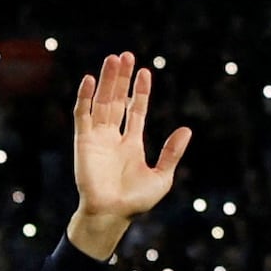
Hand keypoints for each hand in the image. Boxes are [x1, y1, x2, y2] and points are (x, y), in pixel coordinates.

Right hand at [67, 50, 191, 258]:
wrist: (112, 214)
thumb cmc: (136, 201)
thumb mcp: (162, 176)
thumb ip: (172, 152)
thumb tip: (187, 129)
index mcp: (132, 144)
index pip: (135, 110)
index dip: (140, 91)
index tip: (145, 72)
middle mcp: (113, 137)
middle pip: (117, 100)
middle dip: (122, 78)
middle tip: (126, 56)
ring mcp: (97, 137)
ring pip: (102, 102)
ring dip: (107, 80)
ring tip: (114, 59)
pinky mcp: (83, 141)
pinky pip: (82, 114)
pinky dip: (85, 97)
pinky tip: (91, 79)